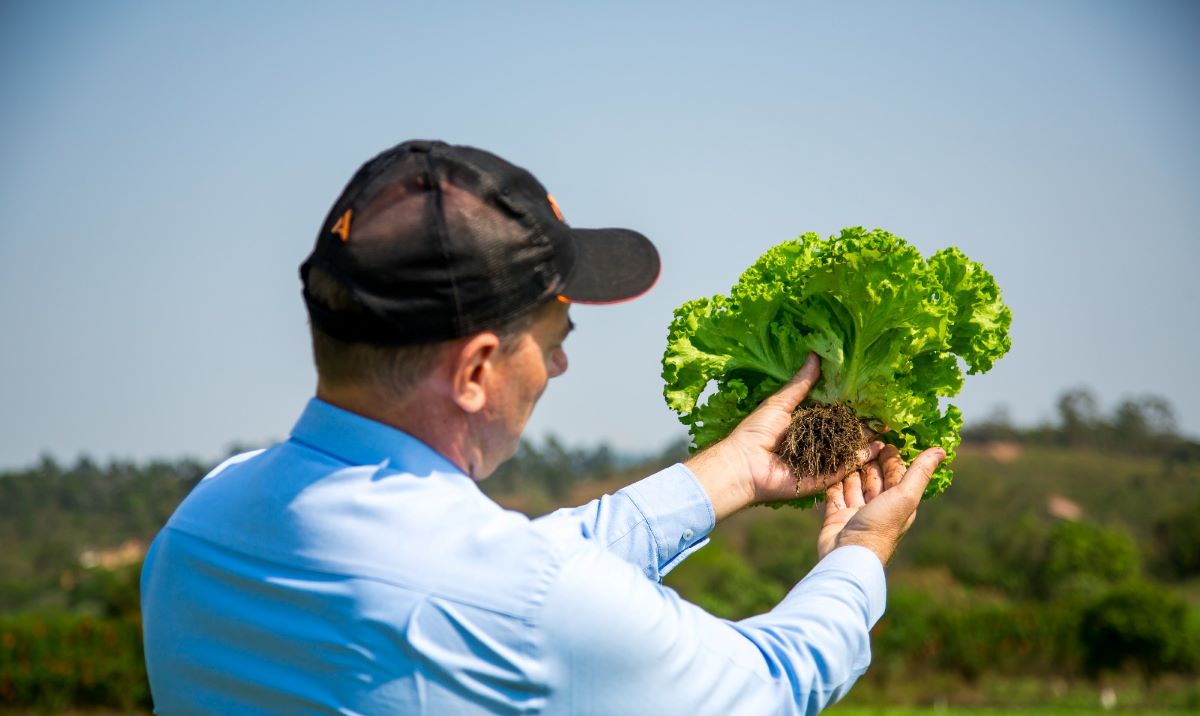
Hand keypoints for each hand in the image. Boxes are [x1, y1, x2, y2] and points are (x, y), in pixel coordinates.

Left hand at [685, 353, 880, 520]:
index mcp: (805, 425)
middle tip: (886, 416)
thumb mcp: (780, 403)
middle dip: (864, 426)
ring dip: (867, 442)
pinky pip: (843, 469)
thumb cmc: (756, 432)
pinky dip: (859, 460)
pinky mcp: (821, 479)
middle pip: (844, 434)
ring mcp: (819, 463)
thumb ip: (800, 384)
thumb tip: (814, 355)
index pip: (832, 416)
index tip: (870, 399)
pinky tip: (877, 449)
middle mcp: (814, 444)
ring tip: (888, 430)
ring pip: (848, 451)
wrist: (744, 464)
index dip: (850, 408)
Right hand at [816, 444, 944, 564]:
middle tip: (861, 439)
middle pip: (873, 477)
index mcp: (897, 502)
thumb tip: (942, 450)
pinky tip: (830, 466)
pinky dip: (832, 481)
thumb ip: (920, 472)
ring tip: (844, 448)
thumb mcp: (905, 496)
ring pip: (853, 483)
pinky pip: (834, 494)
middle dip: (868, 460)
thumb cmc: (881, 525)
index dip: (891, 457)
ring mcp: (856, 511)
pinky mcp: (836, 516)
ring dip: (850, 468)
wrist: (849, 554)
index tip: (884, 438)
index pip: (896, 474)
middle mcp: (878, 506)